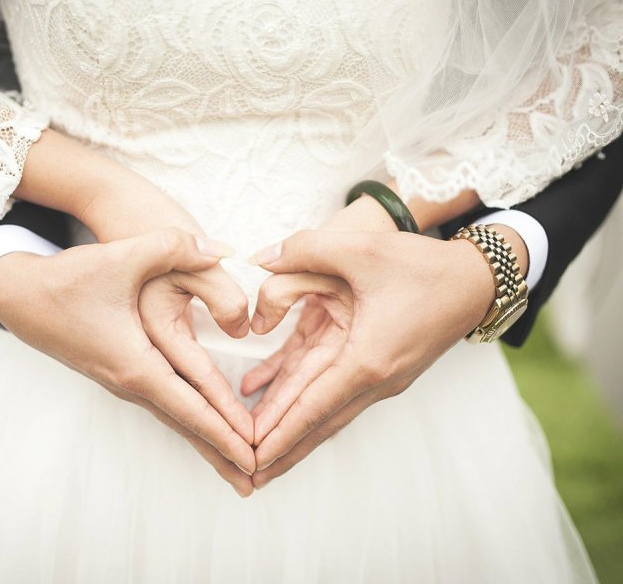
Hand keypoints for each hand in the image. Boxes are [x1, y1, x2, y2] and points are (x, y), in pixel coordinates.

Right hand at [0, 227, 255, 494]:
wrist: (20, 297)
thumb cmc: (68, 280)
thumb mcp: (122, 257)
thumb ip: (174, 247)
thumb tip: (221, 249)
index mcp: (135, 364)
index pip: (190, 407)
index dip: (225, 430)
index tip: (254, 455)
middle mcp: (130, 382)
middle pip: (186, 425)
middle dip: (221, 452)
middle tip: (256, 480)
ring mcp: (123, 382)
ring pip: (175, 418)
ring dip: (207, 441)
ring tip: (235, 464)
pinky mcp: (121, 373)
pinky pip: (165, 405)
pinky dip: (189, 421)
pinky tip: (203, 426)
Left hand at [246, 229, 497, 488]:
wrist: (476, 281)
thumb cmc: (423, 267)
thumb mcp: (361, 248)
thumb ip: (305, 249)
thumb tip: (260, 259)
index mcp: (366, 359)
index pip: (312, 407)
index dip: (278, 433)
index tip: (251, 459)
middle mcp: (373, 379)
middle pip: (317, 423)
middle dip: (281, 449)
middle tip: (247, 474)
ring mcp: (379, 378)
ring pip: (325, 411)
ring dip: (292, 431)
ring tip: (262, 453)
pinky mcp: (379, 368)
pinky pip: (334, 389)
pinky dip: (304, 398)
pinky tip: (272, 392)